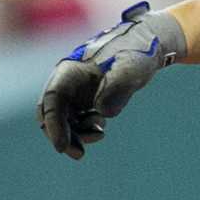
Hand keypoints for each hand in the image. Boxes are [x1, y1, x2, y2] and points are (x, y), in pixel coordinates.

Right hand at [37, 2, 186, 159]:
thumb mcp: (130, 69)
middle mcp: (68, 82)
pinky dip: (85, 128)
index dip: (53, 125)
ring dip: (76, 134)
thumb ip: (117, 89)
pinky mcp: (87, 98)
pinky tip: (100, 128)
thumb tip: (102, 113)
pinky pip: (77, 119)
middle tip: (79, 154)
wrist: (146, 45)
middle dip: (62, 135)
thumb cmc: (136, 53)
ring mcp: (77, 90)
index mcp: (71, 71)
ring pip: (65, 120)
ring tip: (99, 134)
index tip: (62, 147)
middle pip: (52, 114)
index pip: (52, 101)